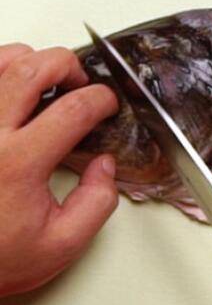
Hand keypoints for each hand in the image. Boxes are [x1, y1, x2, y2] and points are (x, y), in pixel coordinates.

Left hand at [0, 43, 118, 296]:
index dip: (101, 99)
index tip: (108, 103)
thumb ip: (97, 202)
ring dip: (32, 60)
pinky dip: (1, 67)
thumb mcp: (62, 244)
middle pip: (33, 69)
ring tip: (47, 80)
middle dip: (68, 66)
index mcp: (17, 163)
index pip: (73, 110)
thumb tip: (105, 163)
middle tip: (80, 82)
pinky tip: (13, 85)